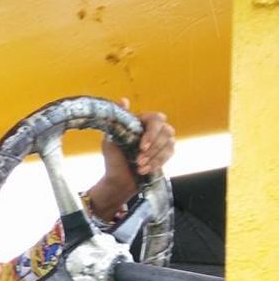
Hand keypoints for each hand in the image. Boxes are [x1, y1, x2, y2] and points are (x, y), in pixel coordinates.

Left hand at [90, 98, 175, 218]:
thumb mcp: (110, 139)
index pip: (157, 119)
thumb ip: (118, 121)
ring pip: (169, 144)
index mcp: (142, 121)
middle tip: (138, 160)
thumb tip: (123, 100)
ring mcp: (163, 140)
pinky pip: (169, 155)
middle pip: (167, 131)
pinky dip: (157, 163)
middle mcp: (155, 128)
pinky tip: (145, 170)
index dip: (152, 133)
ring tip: (139, 167)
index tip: (141, 147)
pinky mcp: (166, 153)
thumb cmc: (113, 158)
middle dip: (153, 148)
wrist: (118, 179)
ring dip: (154, 157)